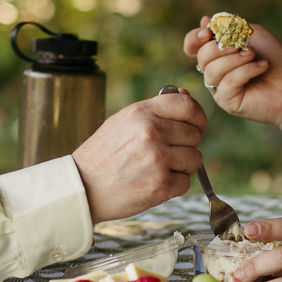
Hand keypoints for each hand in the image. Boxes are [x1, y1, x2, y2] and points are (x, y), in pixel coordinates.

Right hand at [72, 90, 206, 222]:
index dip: (198, 117)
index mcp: (142, 112)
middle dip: (185, 146)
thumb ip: (156, 110)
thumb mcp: (124, 120)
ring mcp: (157, 159)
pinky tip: (154, 182)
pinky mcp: (160, 185)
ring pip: (194, 159)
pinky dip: (175, 185)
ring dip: (182, 167)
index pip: (187, 105)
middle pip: (194, 135)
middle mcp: (152, 132)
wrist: (83, 186)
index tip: (197, 126)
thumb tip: (186, 95)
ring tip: (158, 169)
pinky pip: (186, 182)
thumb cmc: (104, 153)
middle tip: (165, 154)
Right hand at [183, 19, 281, 127]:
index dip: (195, 38)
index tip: (208, 31)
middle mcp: (214, 72)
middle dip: (220, 47)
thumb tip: (204, 19)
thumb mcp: (253, 34)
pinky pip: (227, 83)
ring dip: (235, 59)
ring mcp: (219, 88)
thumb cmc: (274, 59)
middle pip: (201, 57)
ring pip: (211, 70)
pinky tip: (261, 67)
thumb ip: (230, 26)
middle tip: (243, 45)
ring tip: (254, 56)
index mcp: (217, 55)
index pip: (192, 46)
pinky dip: (245, 71)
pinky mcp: (227, 102)